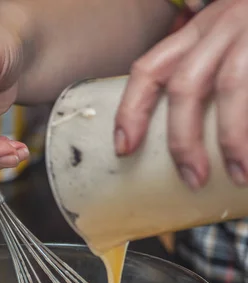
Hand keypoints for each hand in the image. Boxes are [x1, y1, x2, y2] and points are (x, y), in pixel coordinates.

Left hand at [115, 0, 247, 188]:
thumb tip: (190, 138)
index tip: (124, 149)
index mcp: (200, 30)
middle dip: (183, 140)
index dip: (131, 111)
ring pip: (228, 86)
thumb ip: (210, 69)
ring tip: (240, 175)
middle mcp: (223, 24)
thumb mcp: (234, 36)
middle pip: (185, 85)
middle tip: (193, 179)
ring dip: (231, 138)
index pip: (150, 69)